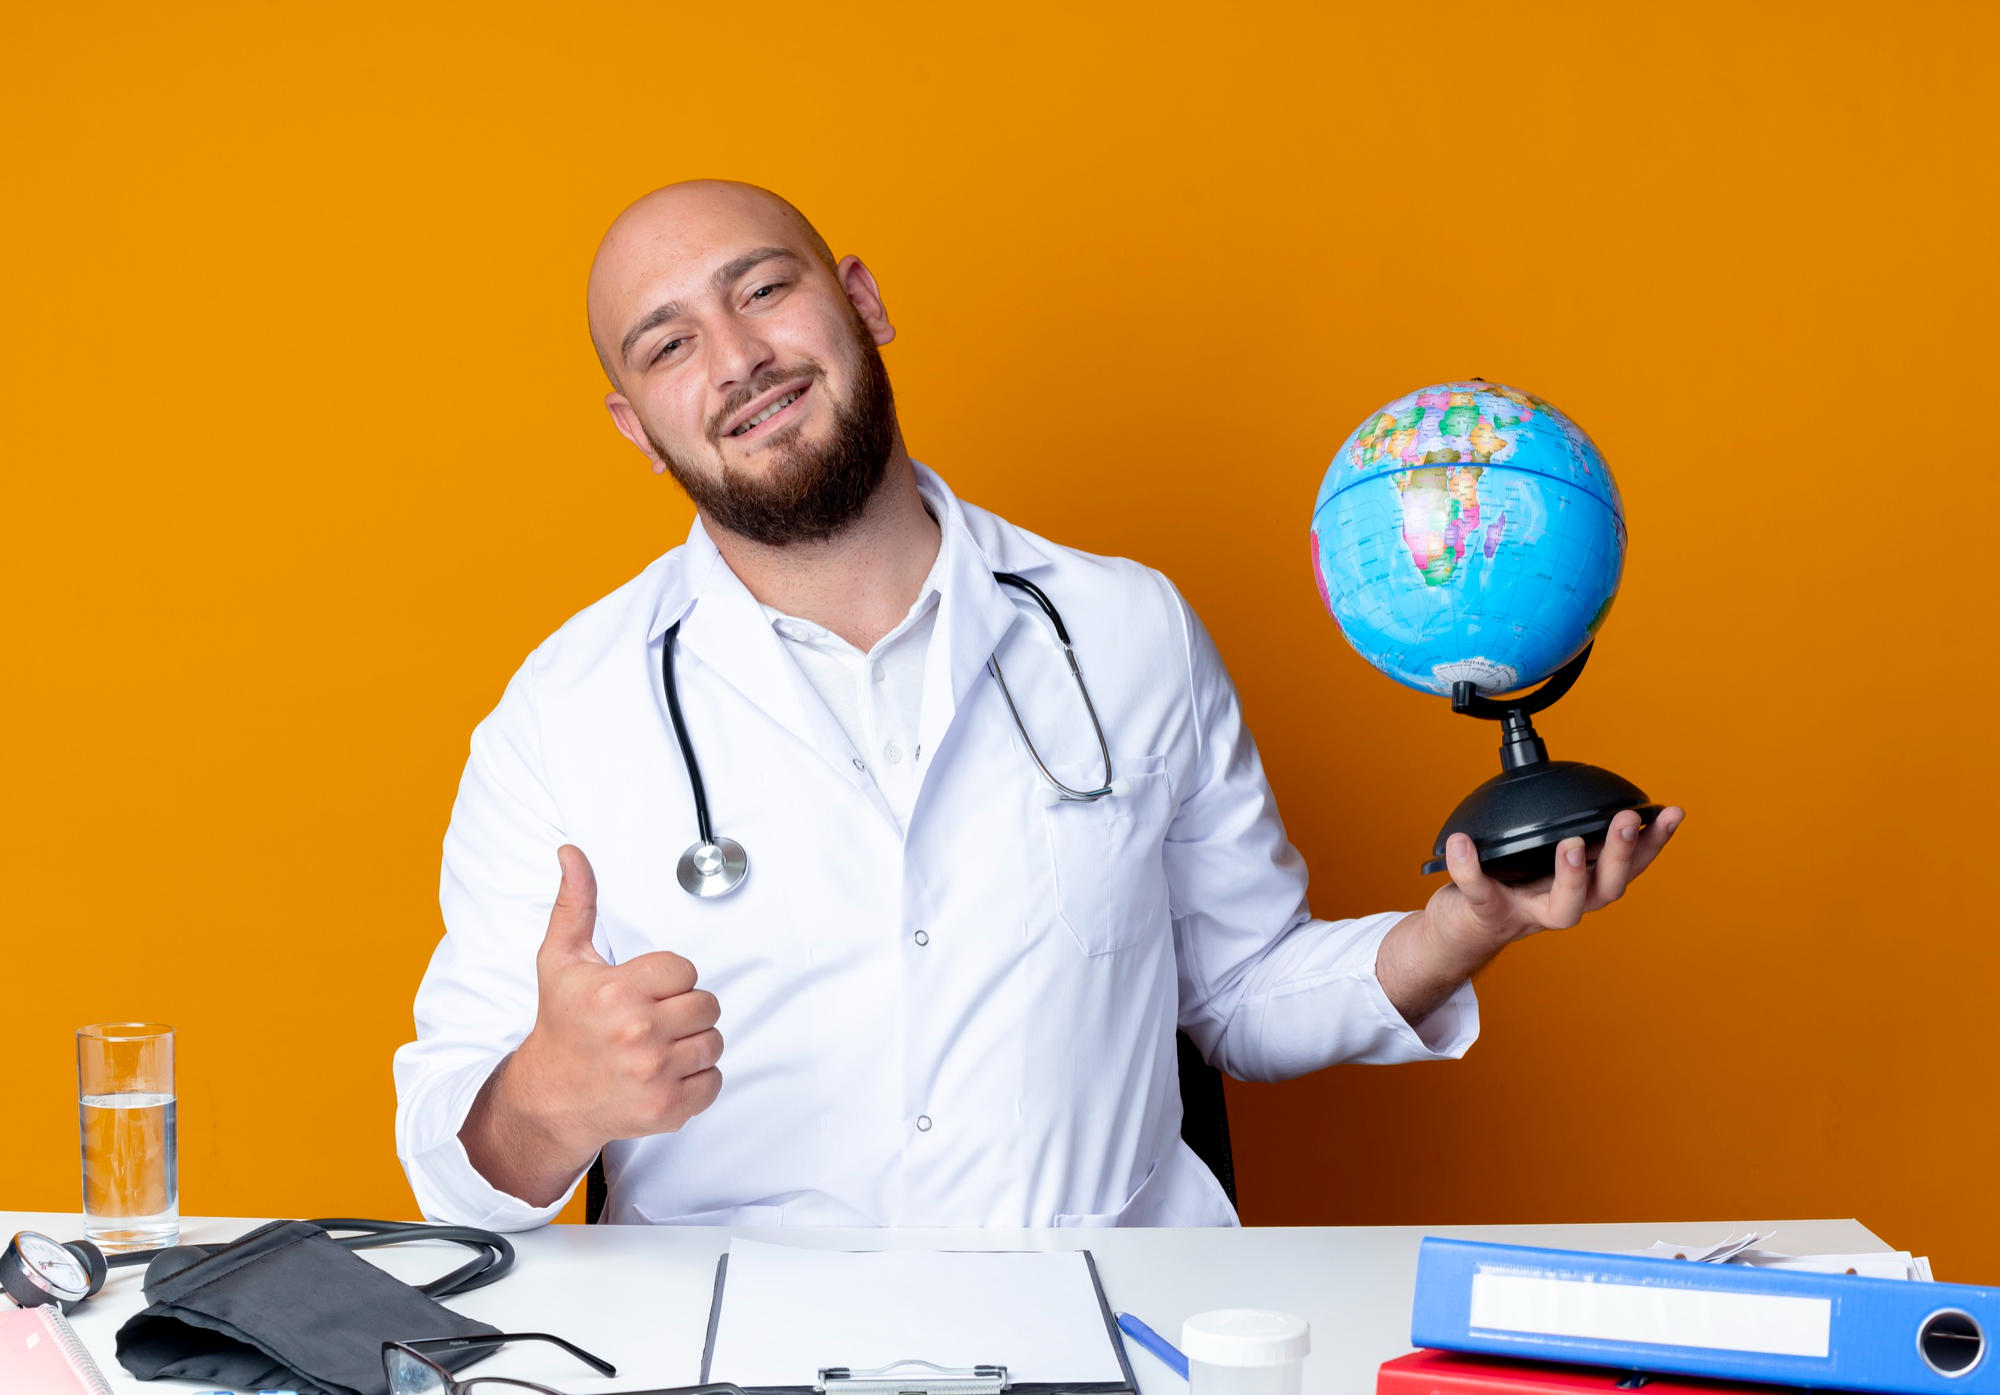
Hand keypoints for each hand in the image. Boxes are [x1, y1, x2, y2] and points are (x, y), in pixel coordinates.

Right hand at [512, 844, 724, 1152]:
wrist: (550, 1097)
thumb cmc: (561, 1024)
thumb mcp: (562, 959)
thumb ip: (576, 903)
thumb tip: (572, 853)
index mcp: (616, 993)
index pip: (685, 969)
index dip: (667, 978)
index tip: (642, 991)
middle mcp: (637, 1034)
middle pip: (706, 1004)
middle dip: (683, 1008)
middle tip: (652, 1019)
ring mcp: (655, 1074)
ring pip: (714, 1041)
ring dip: (693, 1042)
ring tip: (658, 1045)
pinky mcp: (668, 1108)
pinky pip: (714, 1080)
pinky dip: (697, 1078)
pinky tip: (665, 1072)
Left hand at [1425, 806, 1685, 970]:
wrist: (1464, 927)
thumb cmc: (1513, 882)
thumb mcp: (1548, 851)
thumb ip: (1570, 827)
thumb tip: (1593, 782)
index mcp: (1585, 883)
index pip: (1630, 865)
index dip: (1654, 841)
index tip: (1670, 812)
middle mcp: (1565, 903)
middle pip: (1607, 890)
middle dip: (1620, 854)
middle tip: (1624, 819)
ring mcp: (1529, 912)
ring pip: (1563, 907)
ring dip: (1571, 876)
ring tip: (1569, 843)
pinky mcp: (1488, 913)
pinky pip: (1478, 892)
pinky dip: (1467, 868)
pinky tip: (1459, 842)